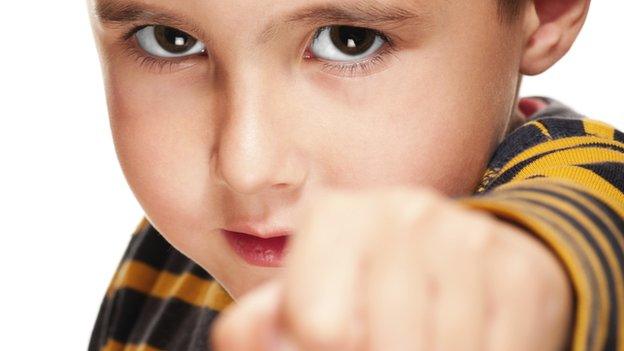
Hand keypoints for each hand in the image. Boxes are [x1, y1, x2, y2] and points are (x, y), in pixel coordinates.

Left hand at [211, 187, 572, 350]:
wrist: (463, 257)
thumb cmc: (373, 281)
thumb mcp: (314, 292)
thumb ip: (269, 317)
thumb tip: (238, 338)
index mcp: (336, 216)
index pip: (317, 322)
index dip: (321, 349)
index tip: (340, 338)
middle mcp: (402, 211)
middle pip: (383, 344)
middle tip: (384, 339)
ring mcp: (466, 235)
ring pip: (441, 350)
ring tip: (421, 338)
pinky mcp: (520, 267)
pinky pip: (498, 349)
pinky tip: (464, 337)